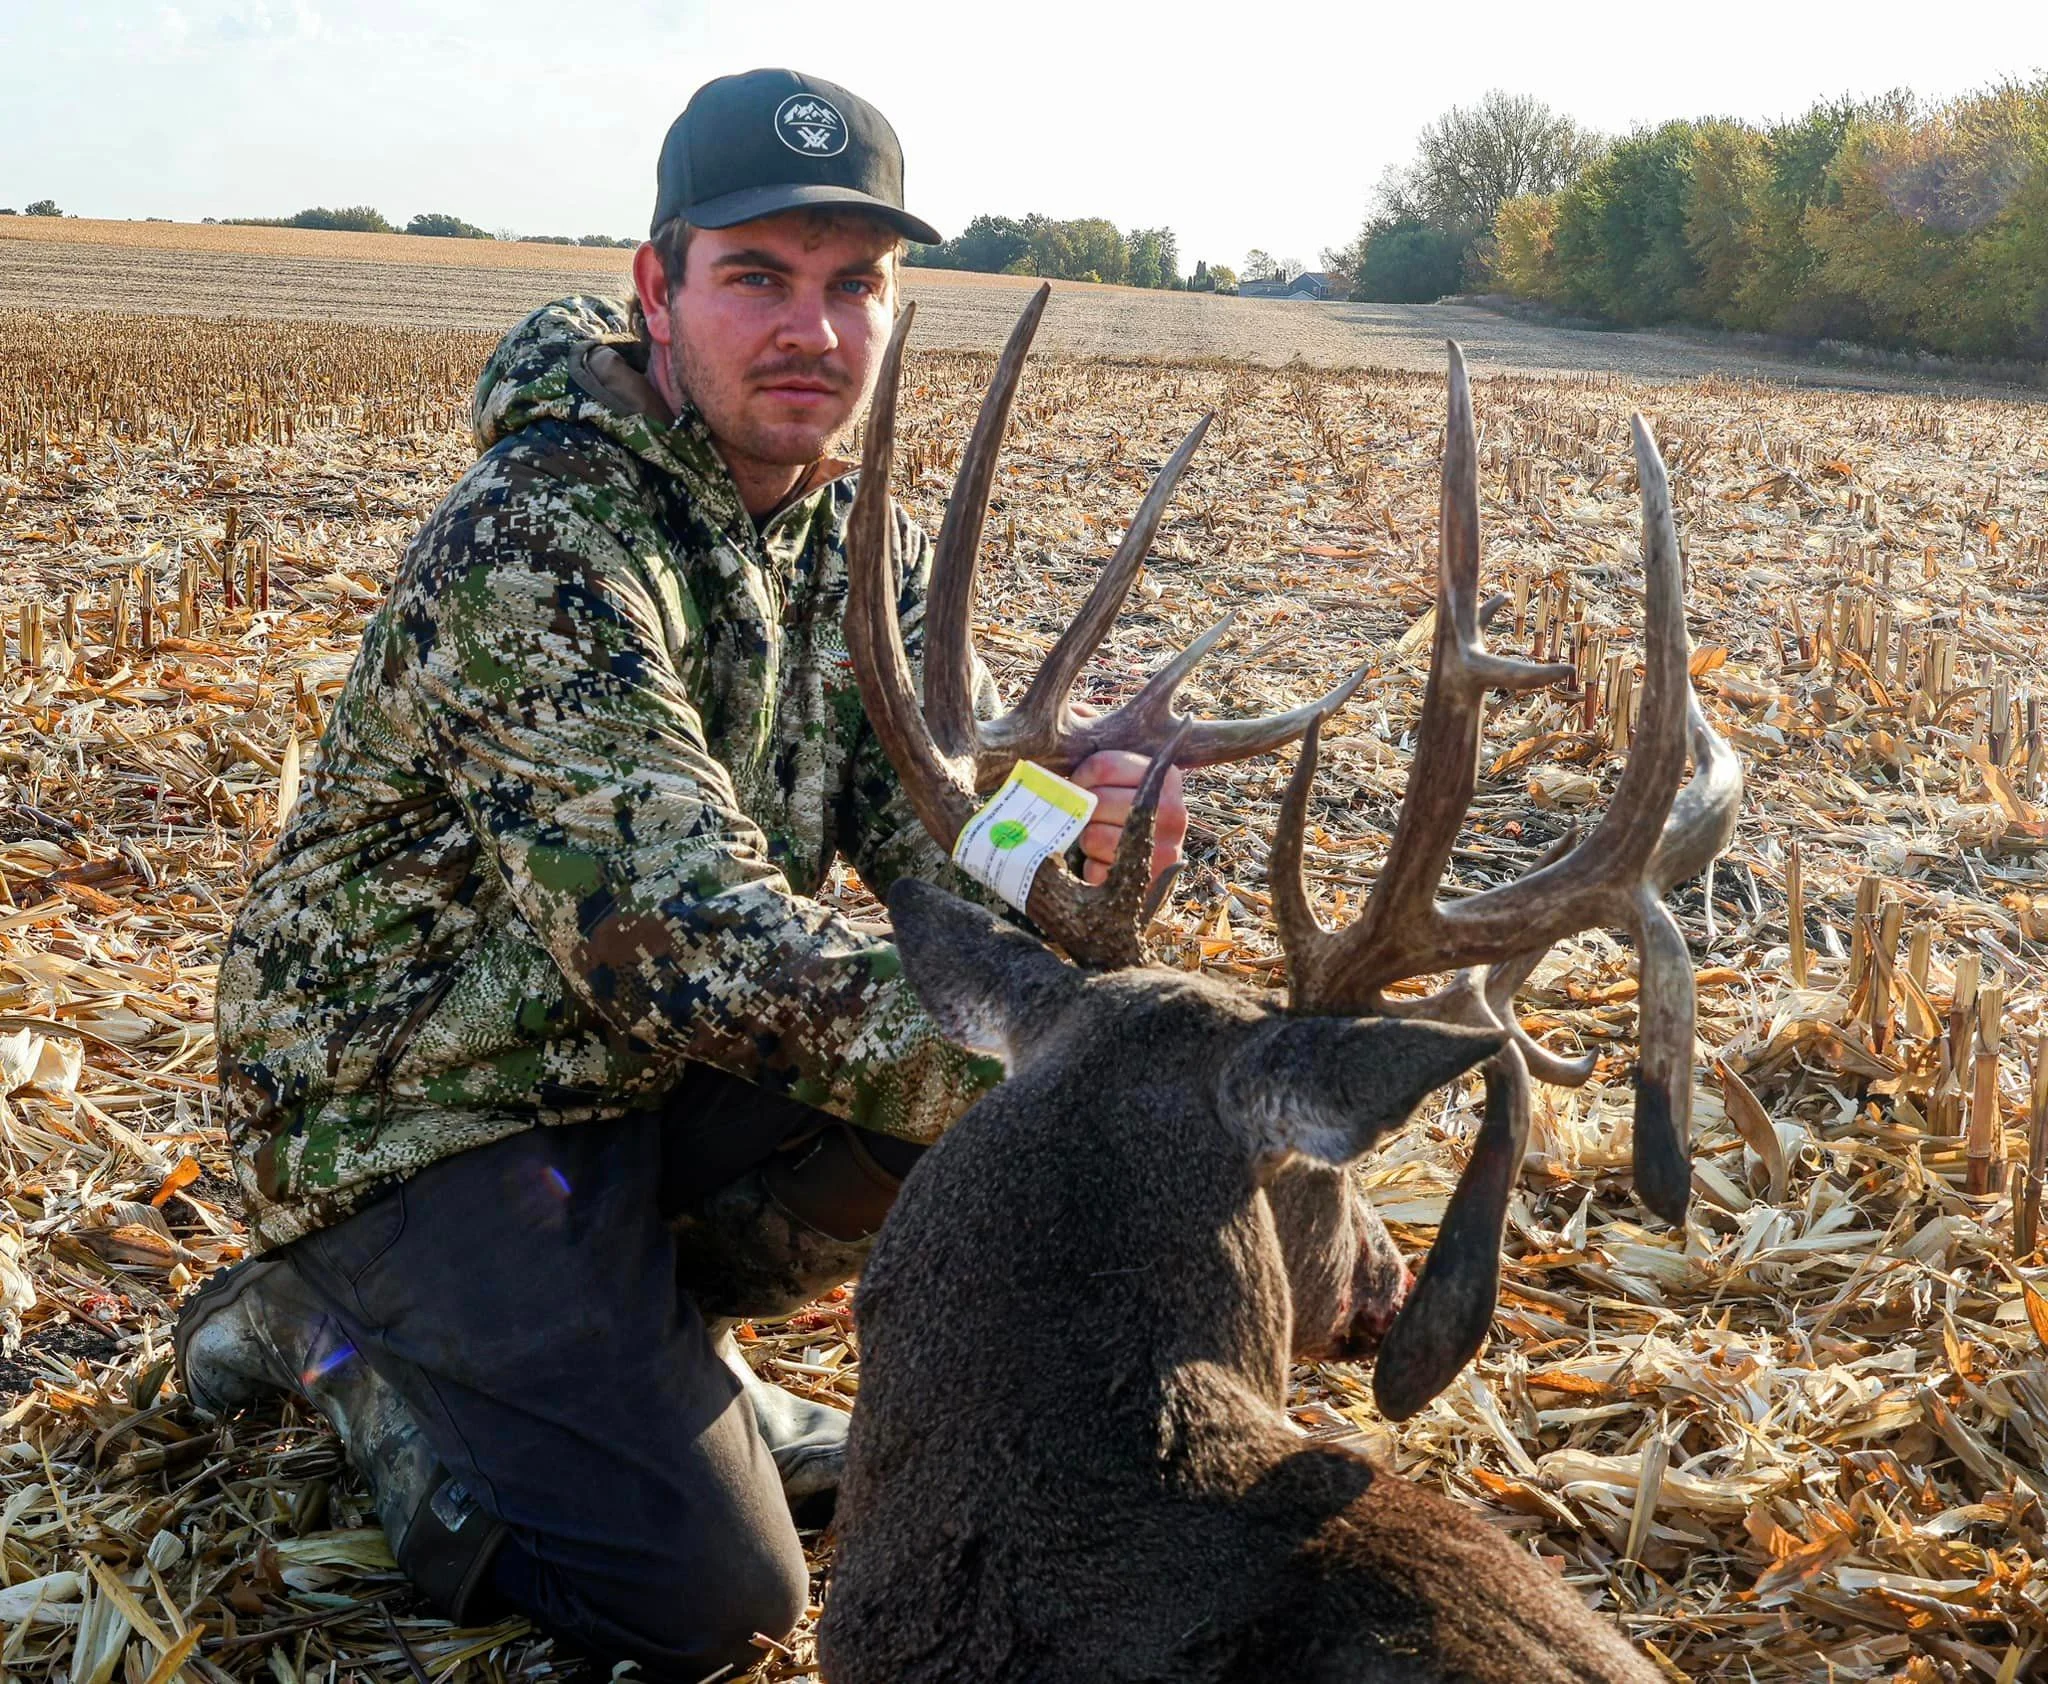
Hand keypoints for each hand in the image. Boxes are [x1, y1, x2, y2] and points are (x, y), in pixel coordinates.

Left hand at [1068, 752, 1187, 888]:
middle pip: (1098, 801)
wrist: (1147, 875)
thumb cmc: (1123, 820)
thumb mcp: (1124, 785)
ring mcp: (1163, 850)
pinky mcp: (1146, 883)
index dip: (1080, 777)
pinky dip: (1090, 869)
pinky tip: (1104, 865)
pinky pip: (1095, 869)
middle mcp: (1173, 812)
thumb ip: (1104, 767)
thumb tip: (1065, 740)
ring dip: (1086, 841)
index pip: (1103, 766)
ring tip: (1099, 842)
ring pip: (1093, 835)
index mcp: (1167, 778)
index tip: (1080, 786)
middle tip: (1088, 818)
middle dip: (1083, 811)